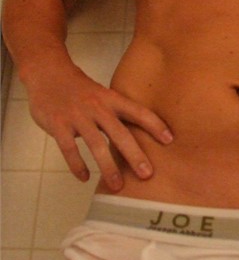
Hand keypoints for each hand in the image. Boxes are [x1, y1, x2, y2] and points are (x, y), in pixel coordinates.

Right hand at [27, 66, 172, 190]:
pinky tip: (84, 178)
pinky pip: (69, 149)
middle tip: (147, 174)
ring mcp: (77, 116)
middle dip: (134, 155)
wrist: (48, 73)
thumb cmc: (80, 89)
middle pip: (119, 133)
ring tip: (117, 186)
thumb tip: (139, 136)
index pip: (137, 111)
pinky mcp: (58, 125)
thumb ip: (116, 112)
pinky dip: (77, 166)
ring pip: (95, 145)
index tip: (170, 140)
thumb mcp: (102, 94)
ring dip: (108, 167)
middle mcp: (97, 107)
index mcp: (111, 98)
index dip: (154, 124)